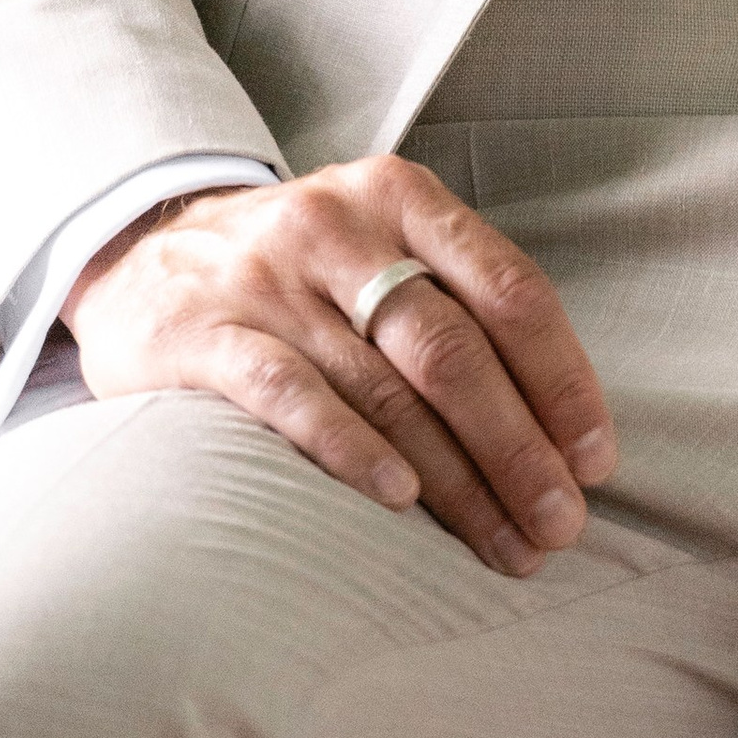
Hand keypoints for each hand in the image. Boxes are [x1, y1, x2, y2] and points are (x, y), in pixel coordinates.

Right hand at [65, 157, 617, 575]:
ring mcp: (272, 278)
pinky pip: (290, 394)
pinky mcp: (209, 332)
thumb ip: (455, 300)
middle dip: (517, 443)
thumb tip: (555, 415)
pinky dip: (350, 448)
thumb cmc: (298, 265)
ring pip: (384, 386)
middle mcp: (342, 227)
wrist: (142, 247)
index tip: (595, 455)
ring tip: (503, 539)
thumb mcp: (379, 241)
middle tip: (560, 520)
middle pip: (452, 346)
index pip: (507, 287)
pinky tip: (398, 498)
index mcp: (401, 197)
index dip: (560, 376)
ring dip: (455, 477)